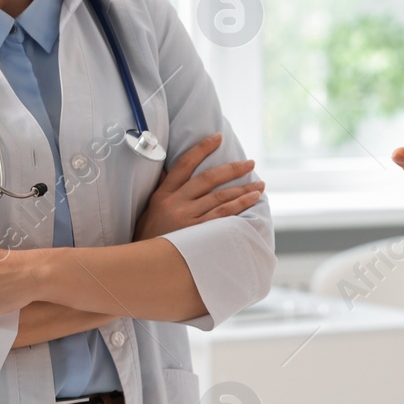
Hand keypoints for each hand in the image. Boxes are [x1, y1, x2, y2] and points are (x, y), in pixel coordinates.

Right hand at [135, 132, 264, 239]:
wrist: (143, 266)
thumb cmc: (148, 239)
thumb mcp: (149, 212)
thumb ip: (162, 191)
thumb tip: (170, 171)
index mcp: (163, 194)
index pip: (184, 164)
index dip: (202, 148)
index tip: (217, 137)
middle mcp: (176, 203)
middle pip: (208, 178)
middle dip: (232, 169)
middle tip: (250, 163)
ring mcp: (187, 218)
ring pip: (220, 197)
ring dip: (243, 189)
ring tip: (260, 184)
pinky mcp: (197, 233)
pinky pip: (223, 215)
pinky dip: (240, 205)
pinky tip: (253, 199)